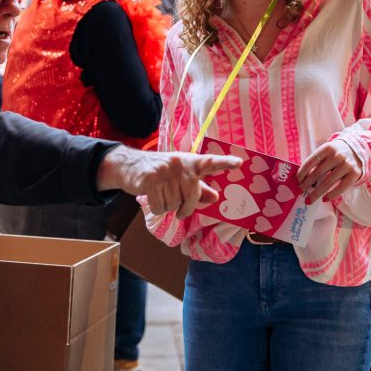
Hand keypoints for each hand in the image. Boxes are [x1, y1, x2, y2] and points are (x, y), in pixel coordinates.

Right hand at [96, 145, 241, 217]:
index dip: (225, 163)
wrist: (130, 165)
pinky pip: (160, 208)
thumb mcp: (181, 177)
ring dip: (167, 206)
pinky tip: (152, 196)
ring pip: (174, 206)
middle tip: (178, 206)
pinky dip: (157, 208)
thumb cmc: (161, 173)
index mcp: (190, 162)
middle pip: (191, 197)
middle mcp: (179, 164)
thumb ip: (200, 189)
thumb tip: (216, 197)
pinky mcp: (149, 180)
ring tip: (161, 194)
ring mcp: (163, 171)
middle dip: (185, 207)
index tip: (240, 162)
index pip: (210, 162)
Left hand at [296, 138, 363, 204]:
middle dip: (306, 184)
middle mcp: (337, 155)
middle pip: (318, 173)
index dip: (302, 172)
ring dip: (316, 192)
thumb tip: (302, 179)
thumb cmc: (335, 154)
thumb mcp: (326, 153)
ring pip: (328, 182)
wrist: (357, 150)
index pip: (311, 161)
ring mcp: (347, 165)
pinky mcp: (355, 173)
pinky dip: (332, 194)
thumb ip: (316, 163)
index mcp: (327, 148)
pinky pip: (341, 187)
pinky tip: (324, 199)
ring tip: (309, 200)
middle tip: (299, 192)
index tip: (296, 181)